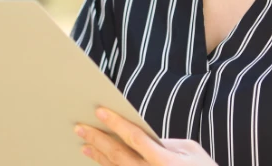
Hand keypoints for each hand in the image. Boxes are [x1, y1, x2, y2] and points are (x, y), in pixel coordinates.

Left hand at [76, 108, 215, 165]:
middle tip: (80, 127)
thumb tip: (142, 136)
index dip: (116, 123)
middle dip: (98, 139)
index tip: (100, 111)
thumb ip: (166, 142)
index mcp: (166, 161)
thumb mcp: (191, 151)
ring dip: (98, 156)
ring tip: (85, 144)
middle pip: (118, 155)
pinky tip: (99, 161)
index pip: (135, 138)